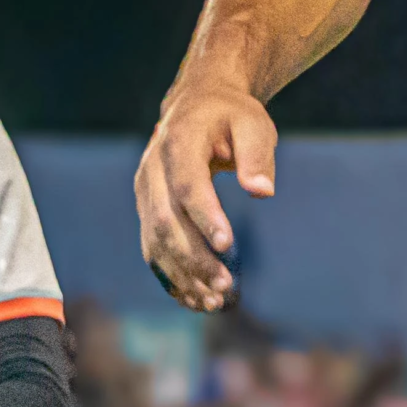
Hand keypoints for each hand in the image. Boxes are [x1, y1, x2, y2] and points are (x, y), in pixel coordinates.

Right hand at [136, 73, 272, 311]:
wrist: (197, 105)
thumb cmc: (231, 115)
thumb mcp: (253, 122)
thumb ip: (257, 155)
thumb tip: (262, 191)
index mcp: (178, 144)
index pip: (187, 185)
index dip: (204, 216)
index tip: (227, 245)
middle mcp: (152, 171)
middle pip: (166, 221)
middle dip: (193, 257)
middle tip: (225, 286)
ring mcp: (144, 193)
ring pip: (155, 241)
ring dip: (181, 274)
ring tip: (214, 302)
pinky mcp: (147, 210)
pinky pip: (152, 248)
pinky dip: (171, 276)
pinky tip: (194, 299)